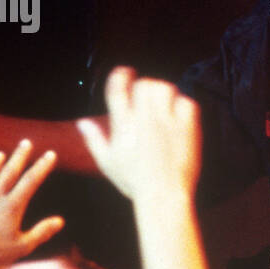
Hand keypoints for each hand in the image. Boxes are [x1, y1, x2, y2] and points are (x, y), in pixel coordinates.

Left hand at [0, 140, 63, 268]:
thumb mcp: (23, 247)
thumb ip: (42, 232)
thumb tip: (60, 221)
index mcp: (12, 206)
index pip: (31, 181)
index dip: (42, 166)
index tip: (50, 155)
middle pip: (9, 171)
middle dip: (20, 156)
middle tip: (26, 142)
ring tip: (0, 154)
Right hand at [76, 66, 200, 200]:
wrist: (163, 197)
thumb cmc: (134, 182)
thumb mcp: (108, 162)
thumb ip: (94, 139)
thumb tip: (82, 123)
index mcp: (123, 126)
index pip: (118, 89)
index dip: (120, 76)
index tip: (124, 72)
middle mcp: (144, 120)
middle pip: (143, 85)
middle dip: (144, 84)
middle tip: (146, 93)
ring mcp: (167, 123)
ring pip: (165, 89)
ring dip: (163, 90)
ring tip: (162, 100)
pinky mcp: (187, 129)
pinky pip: (187, 102)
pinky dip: (183, 103)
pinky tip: (179, 112)